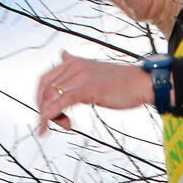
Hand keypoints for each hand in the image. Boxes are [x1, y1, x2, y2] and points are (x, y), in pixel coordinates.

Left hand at [36, 49, 152, 133]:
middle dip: (43, 109)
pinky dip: (50, 117)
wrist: (141, 83)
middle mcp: (73, 66)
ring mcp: (80, 77)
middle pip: (44, 90)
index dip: (41, 98)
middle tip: (53, 123)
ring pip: (51, 98)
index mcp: (72, 62)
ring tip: (62, 127)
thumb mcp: (93, 70)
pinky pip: (62, 103)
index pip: (44, 80)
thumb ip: (76, 67)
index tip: (47, 113)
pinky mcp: (87, 89)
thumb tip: (62, 55)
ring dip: (49, 117)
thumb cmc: (121, 82)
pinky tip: (47, 128)